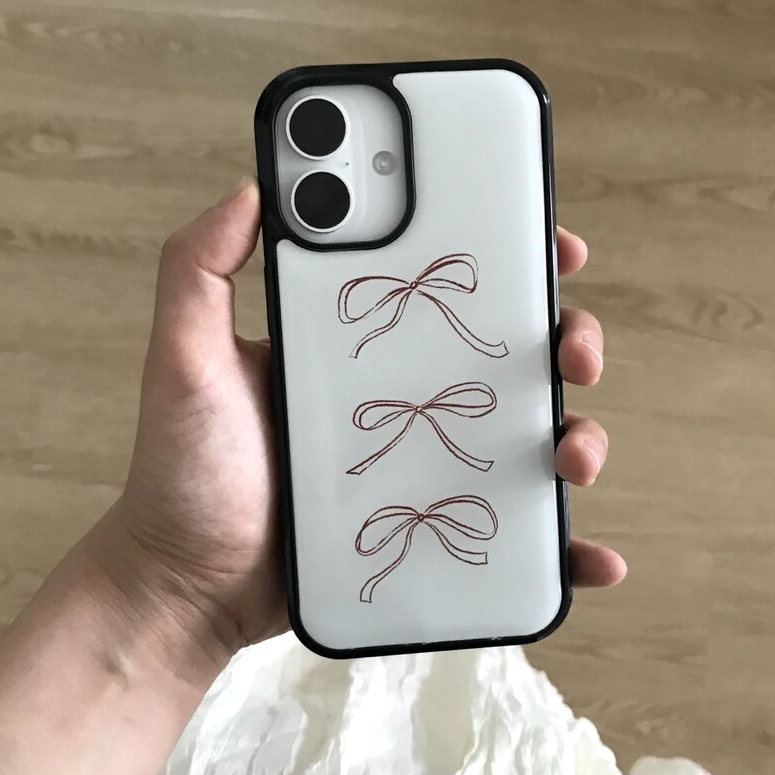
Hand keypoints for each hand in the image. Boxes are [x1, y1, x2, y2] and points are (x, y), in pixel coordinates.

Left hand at [96, 178, 624, 661]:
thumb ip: (198, 272)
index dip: (507, 255)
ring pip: (525, 437)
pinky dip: (561, 548)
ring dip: (578, 436)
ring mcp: (421, 466)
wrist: (189, 588)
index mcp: (358, 346)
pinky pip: (512, 537)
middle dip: (563, 340)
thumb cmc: (184, 475)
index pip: (445, 284)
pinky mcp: (429, 533)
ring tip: (574, 459)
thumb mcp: (185, 362)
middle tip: (575, 352)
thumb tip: (254, 186)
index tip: (548, 240)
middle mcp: (402, 397)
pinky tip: (590, 559)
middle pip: (506, 355)